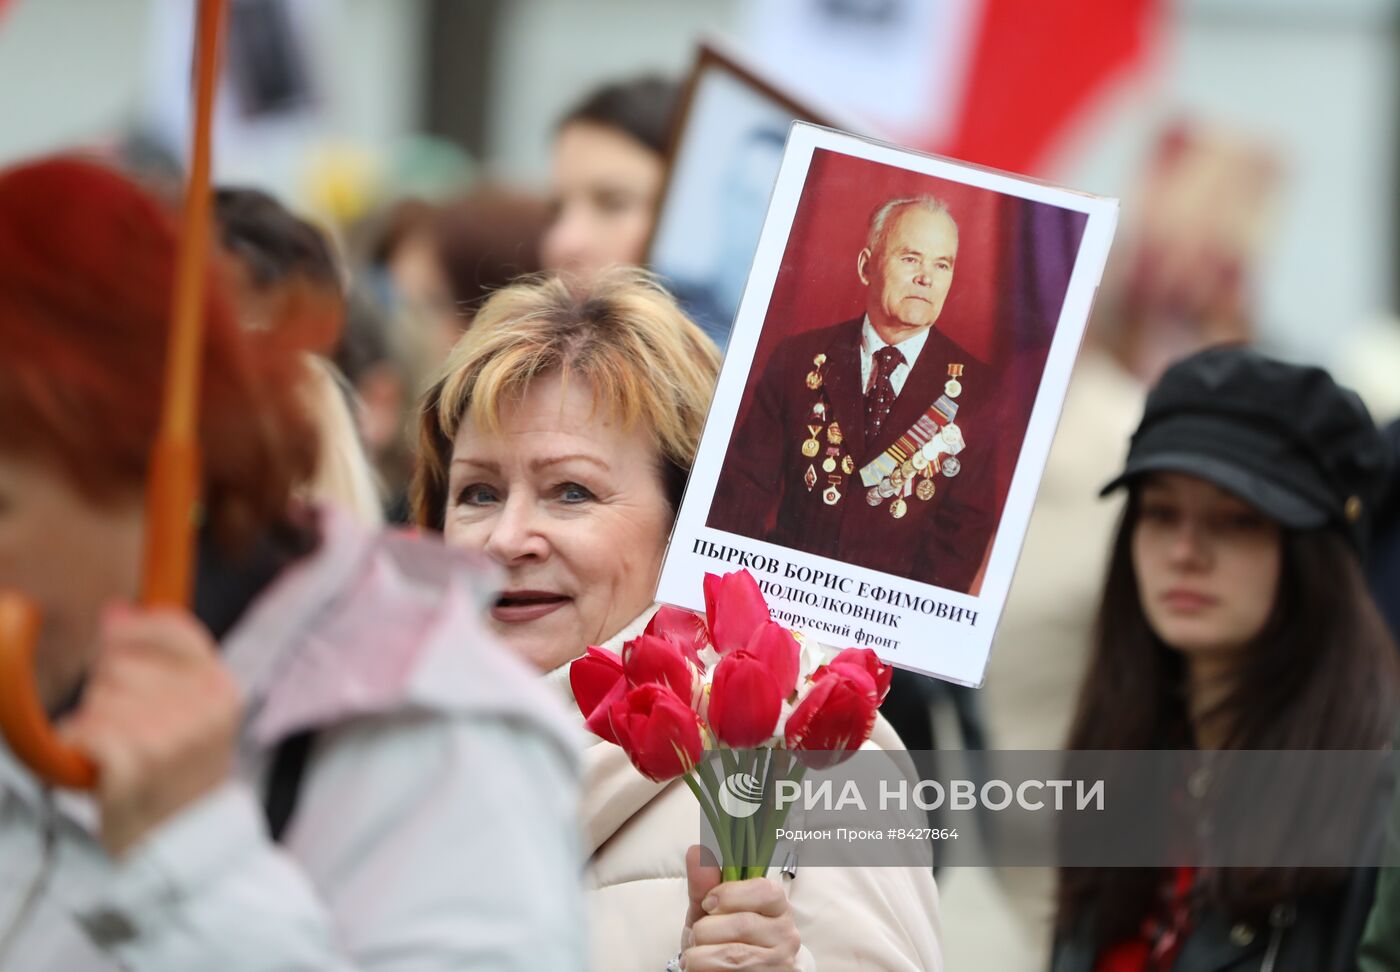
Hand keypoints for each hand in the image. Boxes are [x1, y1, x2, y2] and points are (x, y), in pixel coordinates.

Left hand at [60, 604, 241, 856]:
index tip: (117, 648)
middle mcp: (203, 706)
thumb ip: (159, 659)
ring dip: (93, 724)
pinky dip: (80, 749)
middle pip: (119, 662)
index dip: (132, 632)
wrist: (180, 844)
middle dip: (109, 691)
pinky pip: (82, 730)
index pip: (172, 627)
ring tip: (120, 753)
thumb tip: (116, 608)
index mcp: (222, 688)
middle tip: (133, 730)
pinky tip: (101, 770)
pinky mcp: (135, 764)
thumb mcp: (192, 710)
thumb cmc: (178, 771)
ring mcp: (171, 735)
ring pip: (97, 697)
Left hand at [680, 845, 801, 970]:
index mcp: (776, 906)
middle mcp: (786, 934)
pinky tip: (702, 968)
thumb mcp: (711, 911)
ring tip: (695, 955)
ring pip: (733, 955)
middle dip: (706, 930)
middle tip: (696, 937)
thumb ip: (704, 883)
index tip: (708, 903)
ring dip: (700, 955)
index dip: (731, 894)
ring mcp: (779, 963)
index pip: (765, 891)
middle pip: (742, 924)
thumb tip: (696, 850)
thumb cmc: (723, 938)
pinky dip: (703, 971)